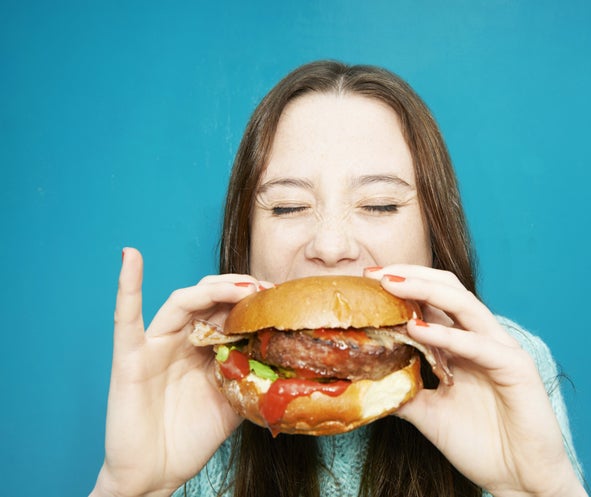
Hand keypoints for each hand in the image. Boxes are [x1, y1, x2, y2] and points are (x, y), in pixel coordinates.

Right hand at [91, 248, 265, 496]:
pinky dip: (127, 285)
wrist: (156, 473)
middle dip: (240, 290)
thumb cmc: (191, 438)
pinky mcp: (130, 357)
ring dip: (213, 289)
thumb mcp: (234, 402)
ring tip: (241, 287)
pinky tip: (130, 258)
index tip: (281, 296)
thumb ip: (251, 375)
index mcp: (205, 348)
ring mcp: (155, 345)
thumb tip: (287, 359)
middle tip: (267, 290)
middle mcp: (181, 340)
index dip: (254, 300)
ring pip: (183, 302)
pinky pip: (125, 319)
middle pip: (209, 299)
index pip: (230, 311)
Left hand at [364, 265, 586, 496]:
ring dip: (426, 290)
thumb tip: (366, 379)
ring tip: (391, 285)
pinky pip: (479, 345)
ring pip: (464, 305)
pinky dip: (448, 336)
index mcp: (462, 345)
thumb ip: (405, 390)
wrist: (520, 480)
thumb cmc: (482, 444)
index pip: (432, 301)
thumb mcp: (429, 413)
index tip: (367, 282)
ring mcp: (500, 349)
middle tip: (375, 273)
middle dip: (411, 276)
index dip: (402, 287)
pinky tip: (418, 330)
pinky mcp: (516, 368)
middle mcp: (481, 339)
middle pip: (448, 290)